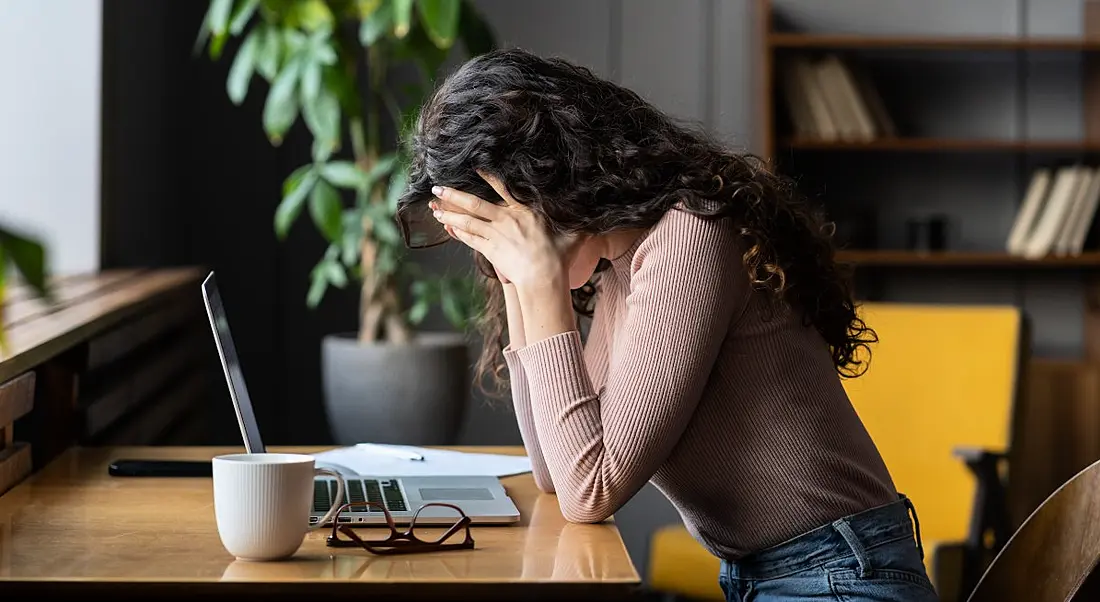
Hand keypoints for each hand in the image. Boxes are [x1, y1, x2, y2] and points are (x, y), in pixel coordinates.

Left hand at [430, 172, 569, 290]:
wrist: (544, 278)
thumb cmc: (560, 256)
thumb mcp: (573, 233)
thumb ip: (578, 219)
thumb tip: (597, 210)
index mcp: (525, 210)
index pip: (503, 188)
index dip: (487, 176)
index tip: (473, 167)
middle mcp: (506, 219)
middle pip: (474, 203)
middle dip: (453, 194)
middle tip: (437, 187)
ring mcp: (495, 235)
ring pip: (466, 220)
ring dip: (448, 213)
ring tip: (433, 207)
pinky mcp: (490, 250)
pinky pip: (469, 238)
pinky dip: (457, 231)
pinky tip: (447, 226)